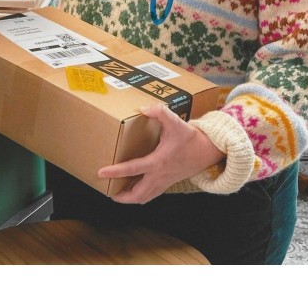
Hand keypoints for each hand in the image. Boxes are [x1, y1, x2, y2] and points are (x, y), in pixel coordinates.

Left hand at [97, 104, 224, 203]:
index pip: (132, 169)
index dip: (115, 172)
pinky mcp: (167, 183)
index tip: (101, 173)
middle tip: (107, 190)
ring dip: (129, 198)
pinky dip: (140, 196)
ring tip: (116, 194)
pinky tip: (133, 190)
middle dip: (121, 196)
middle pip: (137, 194)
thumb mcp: (175, 121)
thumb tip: (143, 108)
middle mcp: (159, 175)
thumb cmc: (190, 138)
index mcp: (158, 161)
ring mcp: (164, 181)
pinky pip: (151, 195)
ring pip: (144, 197)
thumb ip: (160, 112)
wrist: (206, 151)